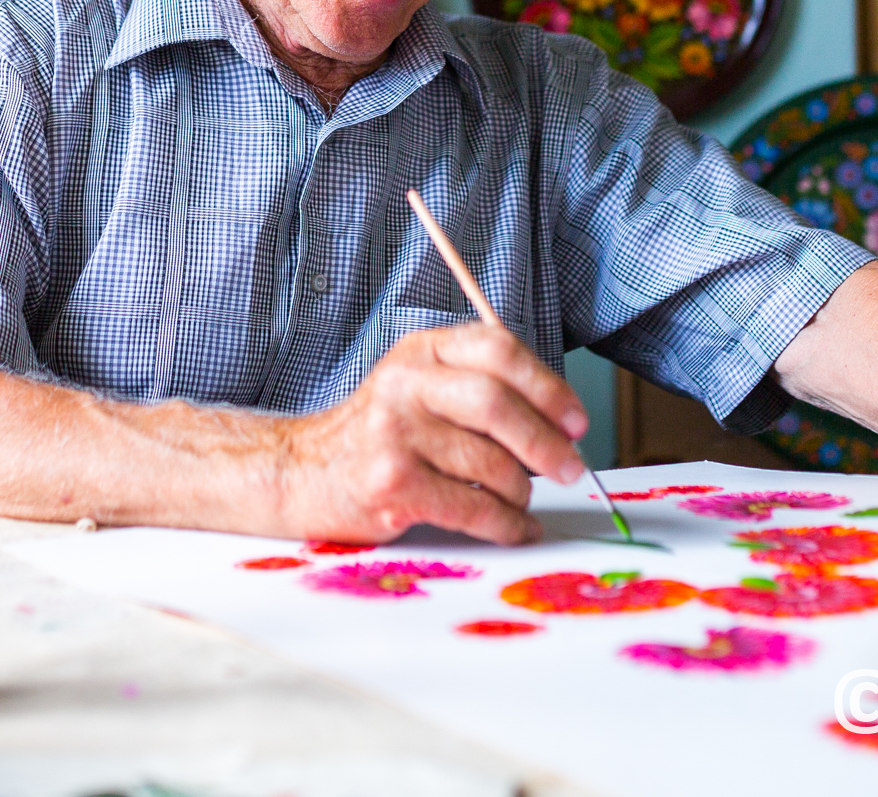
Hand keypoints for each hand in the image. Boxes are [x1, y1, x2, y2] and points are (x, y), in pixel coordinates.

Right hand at [272, 323, 588, 545]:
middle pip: (496, 403)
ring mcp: (394, 433)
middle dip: (545, 441)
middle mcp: (406, 384)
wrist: (300, 472)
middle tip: (570, 468)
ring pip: (488, 462)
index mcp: (421, 351)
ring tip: (522, 501)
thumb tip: (560, 425)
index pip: (498, 349)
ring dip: (520, 491)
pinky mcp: (390, 484)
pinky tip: (513, 528)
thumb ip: (477, 387)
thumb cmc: (376, 435)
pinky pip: (470, 507)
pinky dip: (504, 524)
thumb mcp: (418, 387)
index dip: (548, 385)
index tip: (577, 420)